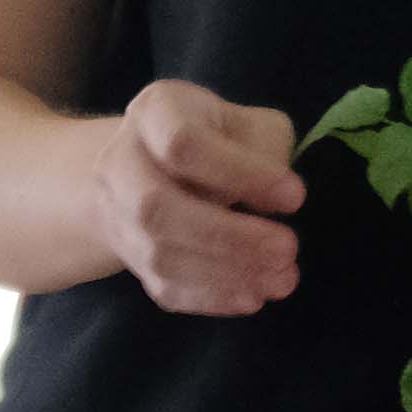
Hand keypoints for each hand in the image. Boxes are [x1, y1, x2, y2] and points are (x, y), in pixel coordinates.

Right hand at [94, 80, 301, 315]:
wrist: (155, 165)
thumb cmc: (218, 138)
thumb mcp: (249, 122)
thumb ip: (266, 150)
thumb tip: (279, 200)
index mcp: (154, 113)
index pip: (181, 144)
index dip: (238, 173)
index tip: (294, 196)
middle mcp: (120, 161)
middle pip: (156, 206)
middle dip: (228, 236)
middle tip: (288, 248)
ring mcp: (117, 212)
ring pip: (158, 254)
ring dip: (226, 272)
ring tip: (283, 278)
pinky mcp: (130, 257)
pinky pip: (163, 287)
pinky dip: (211, 298)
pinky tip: (253, 296)